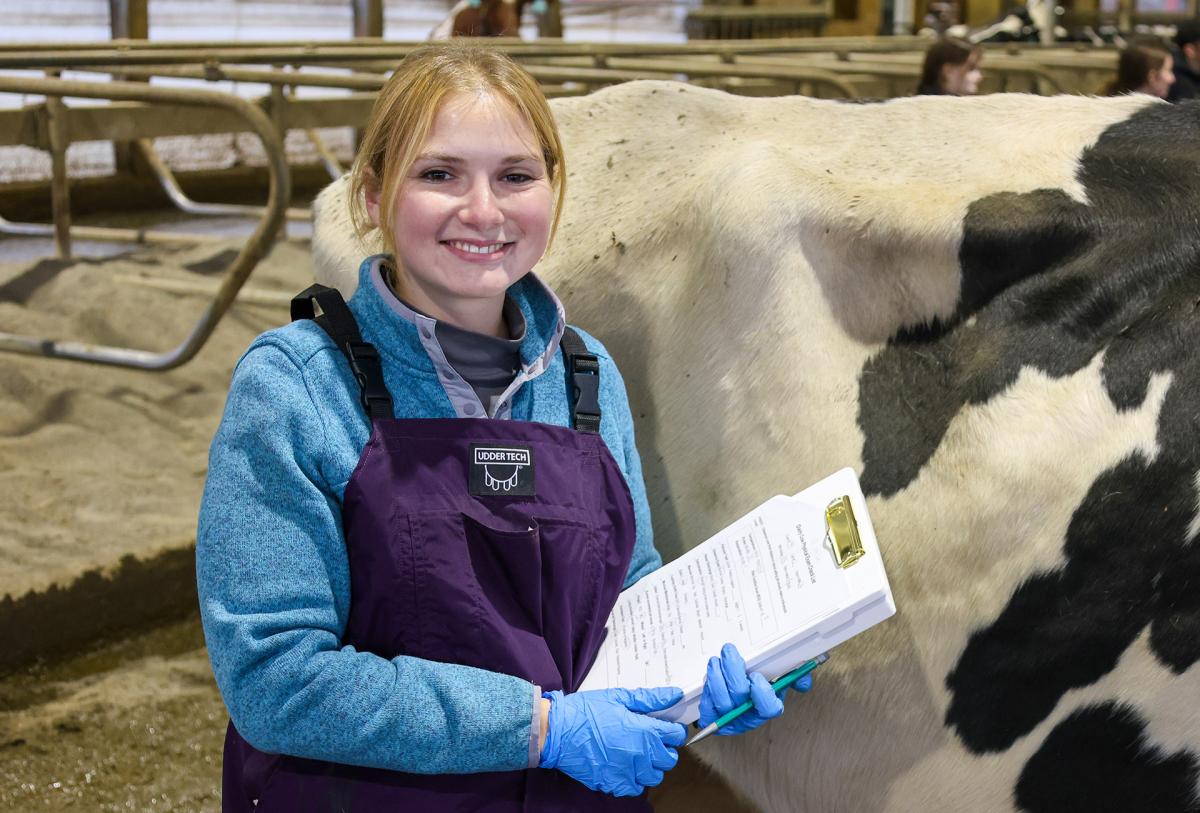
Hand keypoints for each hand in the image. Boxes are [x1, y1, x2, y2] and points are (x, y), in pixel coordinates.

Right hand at [539, 686, 686, 796]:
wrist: (557, 731)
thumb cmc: (585, 711)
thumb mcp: (619, 697)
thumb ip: (650, 698)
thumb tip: (674, 695)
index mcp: (644, 730)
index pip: (676, 735)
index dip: (674, 730)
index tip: (667, 728)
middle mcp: (640, 754)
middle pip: (669, 759)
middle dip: (664, 749)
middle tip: (652, 741)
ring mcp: (627, 772)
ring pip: (654, 776)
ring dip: (651, 766)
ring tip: (638, 755)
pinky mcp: (613, 783)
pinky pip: (635, 788)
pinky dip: (634, 780)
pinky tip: (625, 767)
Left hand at [699, 643, 810, 734]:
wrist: (735, 686)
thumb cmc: (758, 682)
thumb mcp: (779, 676)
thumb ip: (795, 675)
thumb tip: (803, 681)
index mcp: (768, 708)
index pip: (770, 708)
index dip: (762, 693)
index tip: (757, 676)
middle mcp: (748, 717)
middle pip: (740, 699)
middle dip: (733, 672)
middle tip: (730, 652)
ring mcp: (728, 719)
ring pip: (721, 699)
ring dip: (717, 675)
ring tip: (718, 659)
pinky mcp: (710, 717)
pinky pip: (707, 704)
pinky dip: (708, 686)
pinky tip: (712, 672)